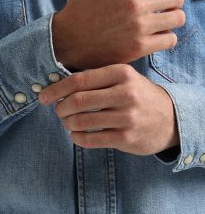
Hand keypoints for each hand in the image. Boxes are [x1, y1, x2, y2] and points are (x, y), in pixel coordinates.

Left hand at [38, 64, 179, 154]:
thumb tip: (58, 84)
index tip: (43, 96)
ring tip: (67, 122)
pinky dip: (77, 138)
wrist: (170, 117)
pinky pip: (91, 140)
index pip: (79, 79)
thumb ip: (96, 78)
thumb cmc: (137, 94)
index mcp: (120, 73)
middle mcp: (125, 93)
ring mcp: (127, 117)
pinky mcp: (127, 138)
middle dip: (60, 107)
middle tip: (57, 110)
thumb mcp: (122, 77)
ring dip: (67, 123)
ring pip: (82, 121)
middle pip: (78, 100)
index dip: (56, 89)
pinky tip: (76, 134)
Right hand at [52, 0, 185, 70]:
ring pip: (177, 18)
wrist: (68, 39)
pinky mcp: (139, 47)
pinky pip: (170, 39)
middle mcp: (135, 3)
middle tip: (163, 2)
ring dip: (171, 17)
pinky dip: (166, 36)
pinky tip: (154, 33)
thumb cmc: (82, 4)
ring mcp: (139, 27)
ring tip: (160, 18)